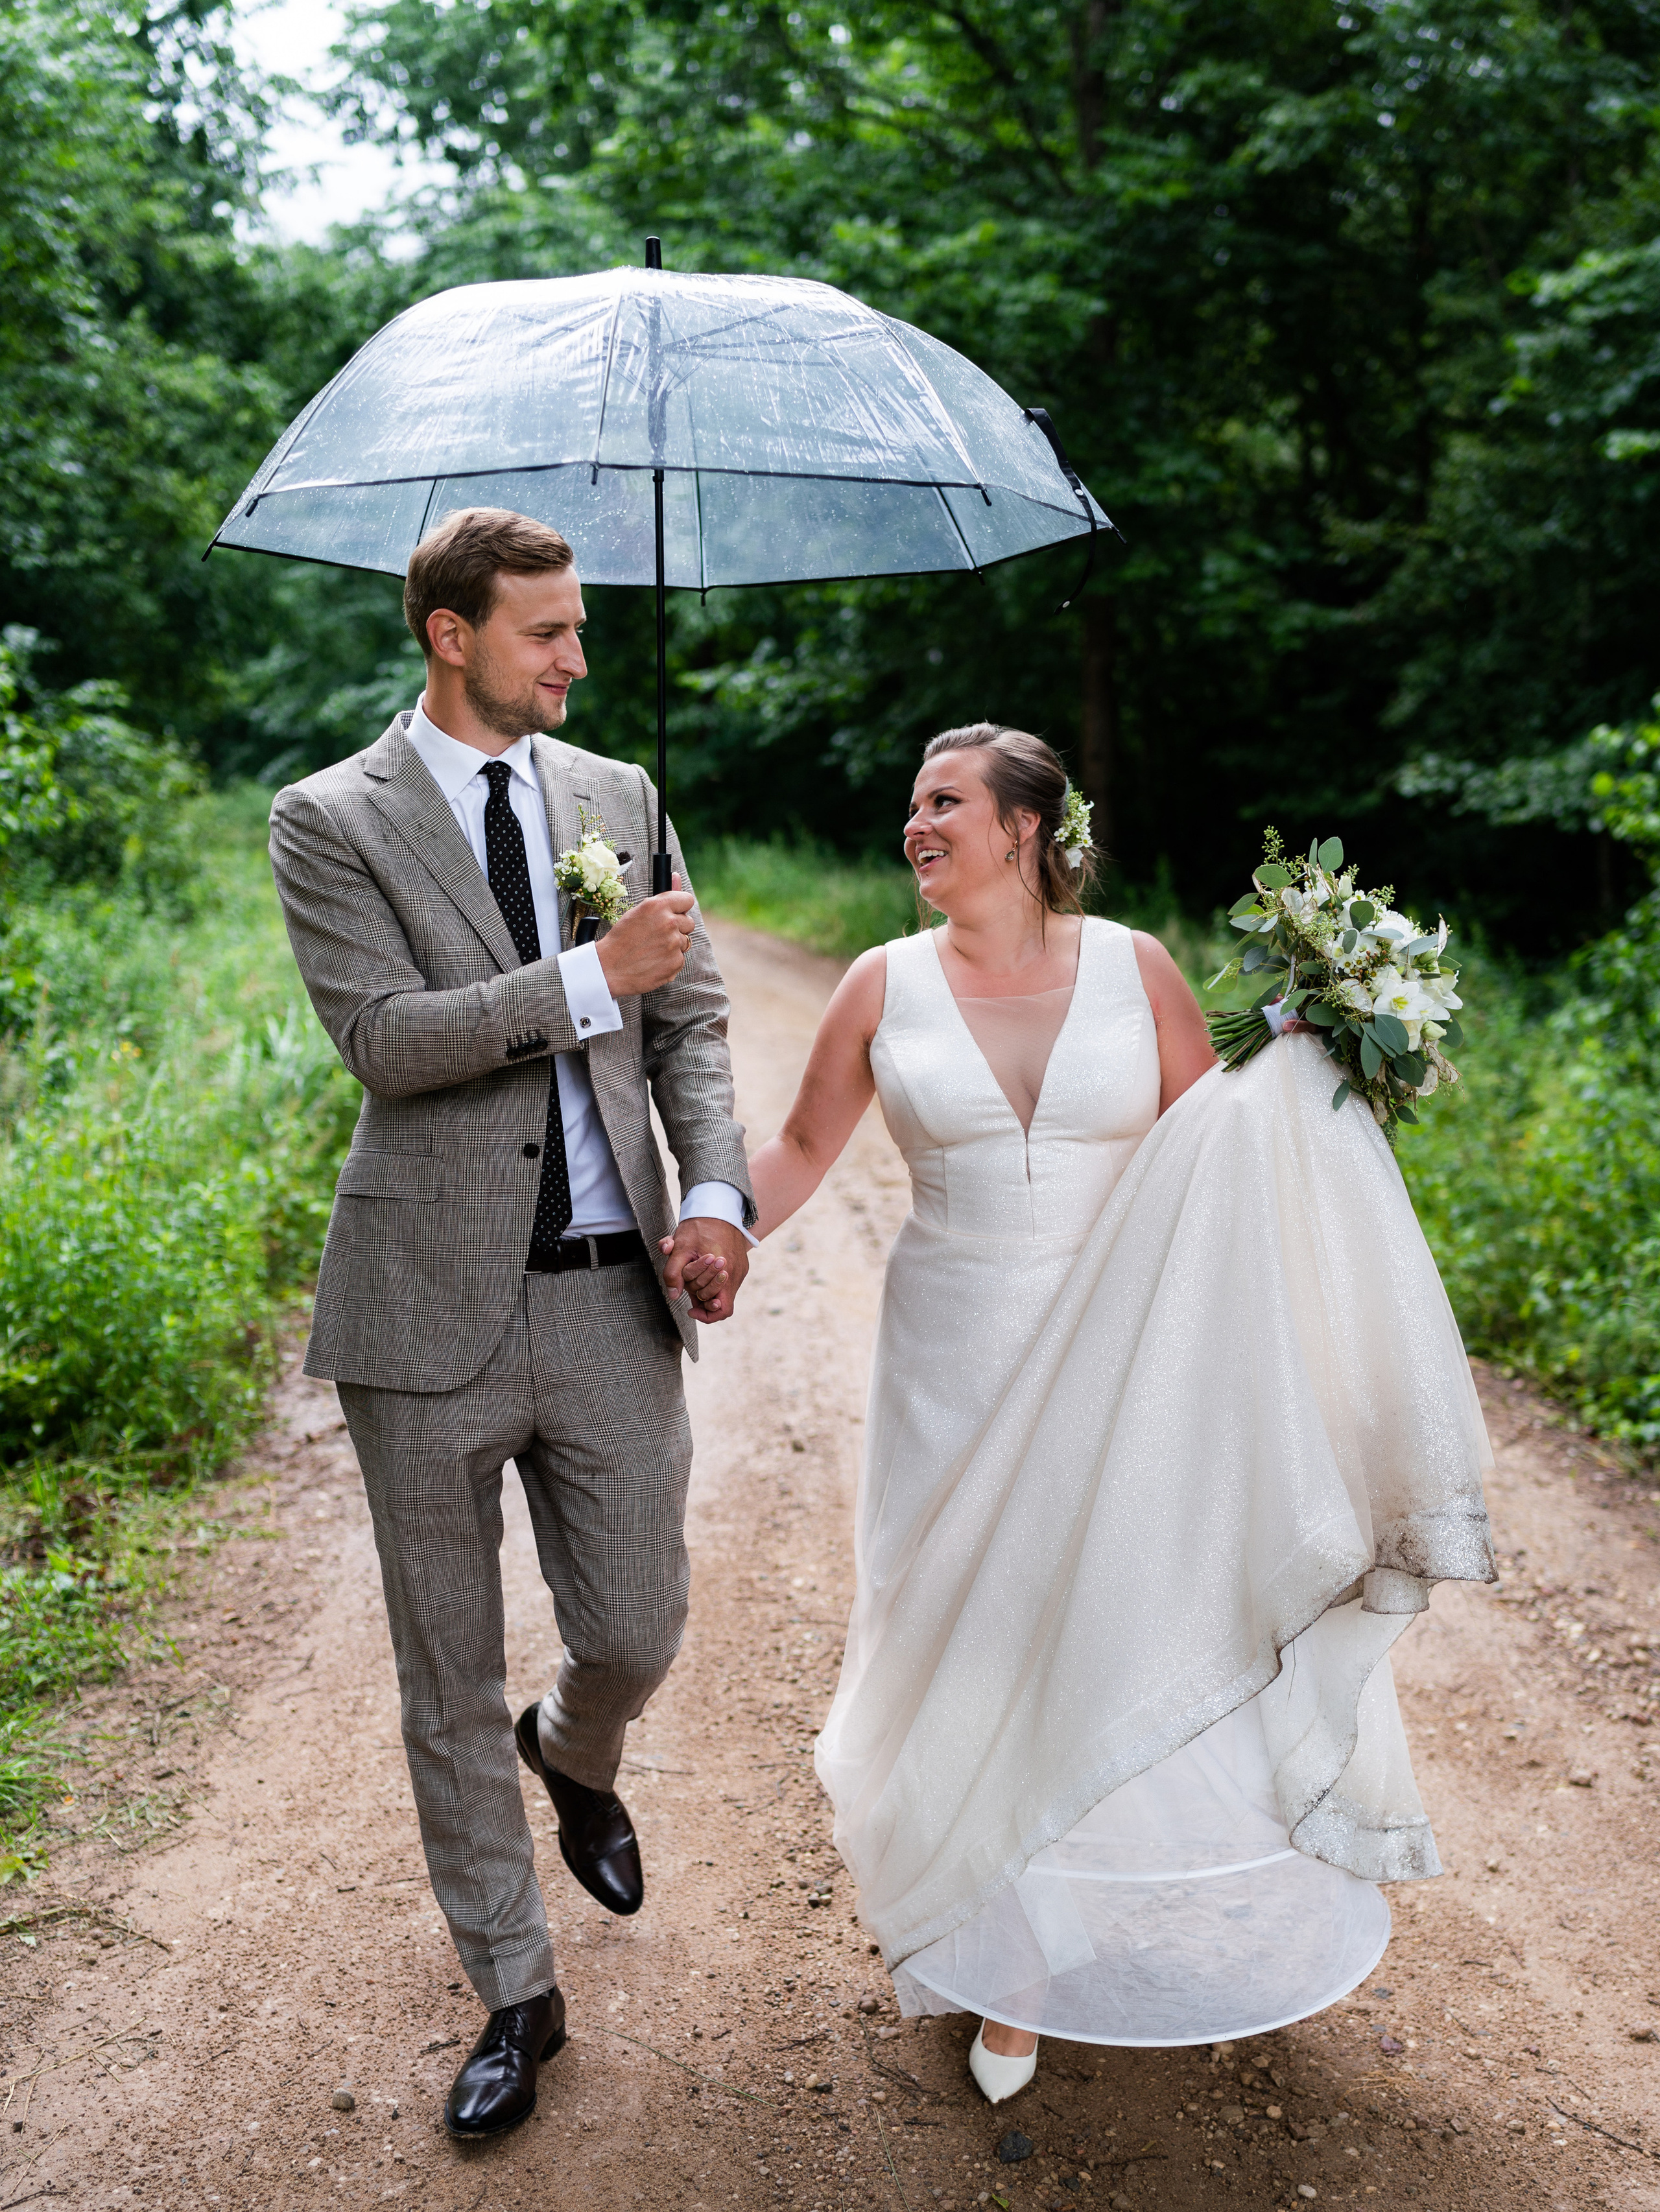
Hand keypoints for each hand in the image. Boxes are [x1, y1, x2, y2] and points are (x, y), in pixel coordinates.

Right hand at [596, 875, 695, 995]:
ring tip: (652, 949)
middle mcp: (668, 922)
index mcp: (657, 906)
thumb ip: (663, 897)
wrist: (609, 968)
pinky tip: (653, 962)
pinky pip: (680, 959)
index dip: (680, 908)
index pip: (687, 900)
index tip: (674, 913)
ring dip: (673, 945)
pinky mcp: (675, 962)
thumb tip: (677, 876)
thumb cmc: (621, 939)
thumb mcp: (638, 912)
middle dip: (677, 928)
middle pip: (689, 922)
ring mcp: (674, 944)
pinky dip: (670, 961)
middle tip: (657, 935)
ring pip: (685, 941)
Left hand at [658, 1216, 750, 1323]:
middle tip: (688, 1290)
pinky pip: (727, 1280)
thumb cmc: (699, 1226)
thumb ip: (673, 1273)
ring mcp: (740, 1268)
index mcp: (726, 1272)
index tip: (691, 1309)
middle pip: (720, 1301)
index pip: (722, 1310)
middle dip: (701, 1298)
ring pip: (723, 1290)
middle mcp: (736, 1273)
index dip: (707, 1315)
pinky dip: (713, 1280)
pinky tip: (702, 1268)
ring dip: (706, 1287)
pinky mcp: (740, 1263)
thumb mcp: (680, 1248)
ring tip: (693, 1276)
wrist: (718, 1206)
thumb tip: (674, 1295)